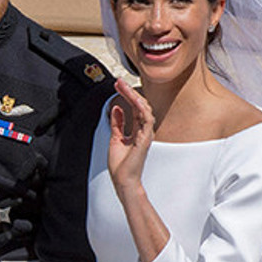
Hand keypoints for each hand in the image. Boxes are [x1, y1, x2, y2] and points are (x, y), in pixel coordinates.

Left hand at [108, 78, 153, 198]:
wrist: (122, 180)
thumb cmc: (121, 165)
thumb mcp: (115, 138)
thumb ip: (118, 123)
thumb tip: (117, 108)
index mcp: (137, 130)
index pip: (134, 108)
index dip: (127, 95)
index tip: (118, 85)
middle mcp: (143, 130)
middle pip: (139, 105)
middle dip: (129, 92)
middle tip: (119, 82)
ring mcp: (146, 134)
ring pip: (144, 109)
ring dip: (134, 96)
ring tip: (124, 87)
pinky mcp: (145, 138)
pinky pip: (146, 119)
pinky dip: (141, 107)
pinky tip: (134, 99)